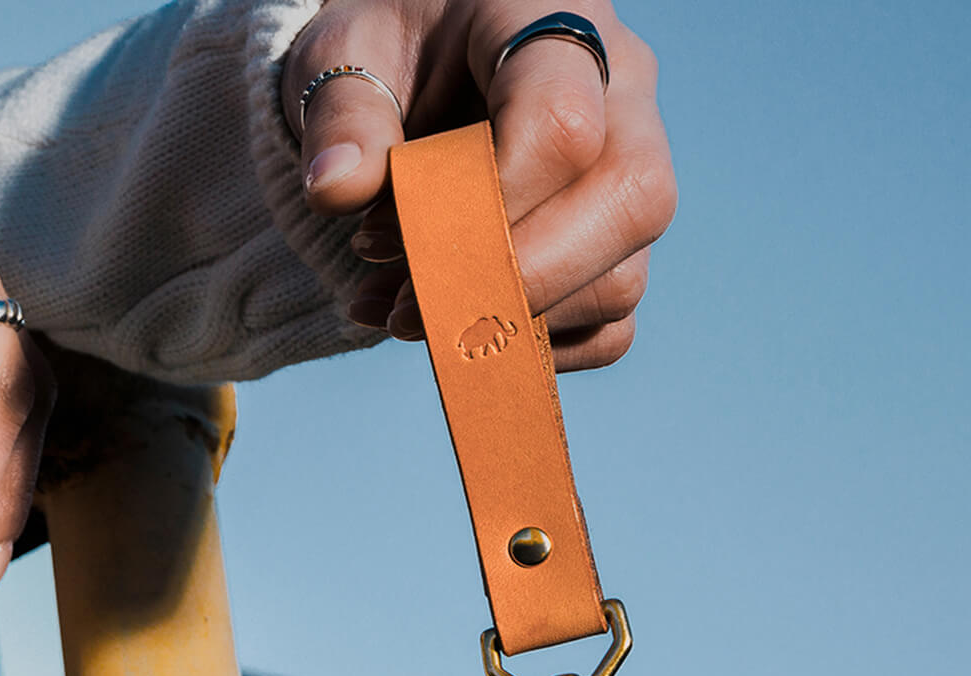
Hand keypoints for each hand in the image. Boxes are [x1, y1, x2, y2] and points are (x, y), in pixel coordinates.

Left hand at [280, 0, 675, 370]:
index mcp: (557, 19)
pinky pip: (613, 326)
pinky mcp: (623, 249)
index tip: (386, 240)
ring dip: (509, 322)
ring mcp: (636, 176)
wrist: (424, 66)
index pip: (563, 125)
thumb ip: (343, 114)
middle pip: (630, 203)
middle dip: (516, 280)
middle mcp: (624, 96)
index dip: (486, 205)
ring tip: (402, 314)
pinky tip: (460, 326)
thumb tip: (335, 189)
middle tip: (409, 309)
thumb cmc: (393, 49)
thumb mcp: (349, 52)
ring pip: (623, 278)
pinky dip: (534, 347)